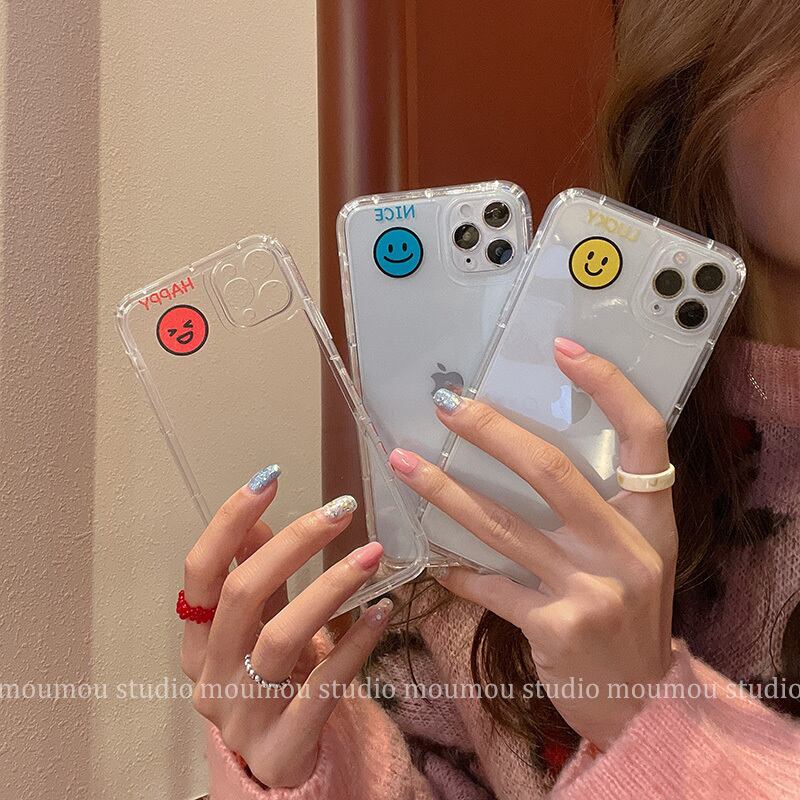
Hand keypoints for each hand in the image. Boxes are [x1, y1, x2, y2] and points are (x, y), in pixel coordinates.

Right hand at [181, 476, 391, 787]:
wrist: (277, 766)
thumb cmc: (268, 682)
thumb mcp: (256, 628)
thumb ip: (253, 576)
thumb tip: (256, 517)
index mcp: (198, 641)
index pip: (201, 572)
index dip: (229, 522)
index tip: (269, 477)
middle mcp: (210, 675)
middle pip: (242, 596)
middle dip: (293, 544)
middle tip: (340, 510)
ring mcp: (243, 715)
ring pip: (281, 638)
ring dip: (330, 587)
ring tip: (371, 553)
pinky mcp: (284, 745)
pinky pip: (323, 686)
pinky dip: (355, 644)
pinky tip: (383, 611)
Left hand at [389, 339, 676, 749]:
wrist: (640, 702)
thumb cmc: (630, 615)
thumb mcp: (635, 555)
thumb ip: (598, 509)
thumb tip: (520, 451)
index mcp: (650, 518)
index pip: (643, 434)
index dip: (608, 386)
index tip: (563, 351)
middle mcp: (627, 548)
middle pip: (551, 470)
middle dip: (491, 432)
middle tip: (448, 404)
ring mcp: (593, 589)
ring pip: (503, 525)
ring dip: (446, 492)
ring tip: (404, 464)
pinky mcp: (556, 627)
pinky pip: (490, 586)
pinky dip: (457, 570)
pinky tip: (431, 558)